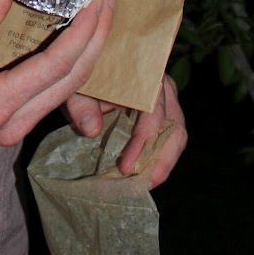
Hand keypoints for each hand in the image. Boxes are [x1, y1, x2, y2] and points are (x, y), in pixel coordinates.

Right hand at [0, 0, 115, 159]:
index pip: (57, 65)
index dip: (84, 29)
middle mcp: (16, 125)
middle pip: (75, 80)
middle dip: (98, 36)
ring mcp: (19, 131)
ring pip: (69, 89)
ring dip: (89, 50)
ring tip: (99, 12)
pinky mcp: (17, 127)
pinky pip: (54, 93)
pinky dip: (70, 63)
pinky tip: (75, 36)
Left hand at [64, 72, 187, 186]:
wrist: (91, 69)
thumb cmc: (85, 77)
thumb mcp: (76, 88)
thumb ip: (81, 105)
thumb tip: (92, 130)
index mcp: (144, 75)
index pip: (153, 110)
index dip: (143, 141)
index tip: (125, 167)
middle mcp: (162, 86)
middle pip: (174, 125)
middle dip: (162, 159)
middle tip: (144, 185)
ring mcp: (166, 100)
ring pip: (177, 134)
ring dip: (164, 161)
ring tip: (146, 184)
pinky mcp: (163, 114)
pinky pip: (169, 137)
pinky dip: (160, 158)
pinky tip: (145, 175)